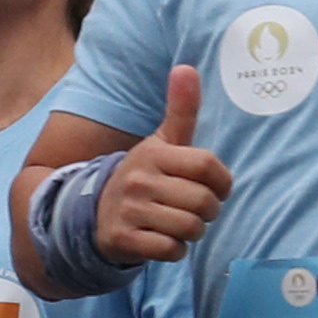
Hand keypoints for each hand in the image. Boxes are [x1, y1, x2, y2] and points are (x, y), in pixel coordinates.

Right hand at [96, 70, 230, 264]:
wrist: (94, 212)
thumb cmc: (144, 176)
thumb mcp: (162, 142)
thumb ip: (181, 110)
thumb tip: (187, 67)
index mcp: (155, 153)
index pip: (209, 167)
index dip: (223, 183)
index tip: (216, 188)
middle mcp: (140, 179)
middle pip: (204, 202)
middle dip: (208, 211)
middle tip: (195, 209)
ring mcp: (129, 210)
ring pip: (191, 228)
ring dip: (192, 232)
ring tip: (178, 223)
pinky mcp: (123, 239)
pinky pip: (171, 250)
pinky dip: (174, 250)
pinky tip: (163, 239)